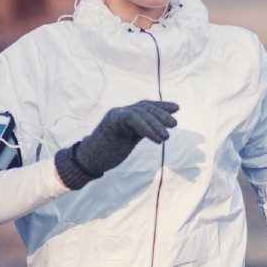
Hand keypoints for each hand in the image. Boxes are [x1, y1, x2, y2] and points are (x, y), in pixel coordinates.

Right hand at [54, 100, 178, 189]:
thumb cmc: (109, 152)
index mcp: (125, 115)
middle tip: (175, 124)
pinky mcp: (113, 120)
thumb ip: (141, 131)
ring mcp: (116, 114)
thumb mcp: (130, 140)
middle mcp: (121, 111)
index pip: (146, 106)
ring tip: (167, 137)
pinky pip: (134, 120)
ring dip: (157, 124)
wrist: (90, 160)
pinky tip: (157, 139)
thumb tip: (159, 128)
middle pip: (145, 107)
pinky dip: (147, 129)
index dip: (161, 106)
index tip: (176, 108)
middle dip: (162, 114)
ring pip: (141, 113)